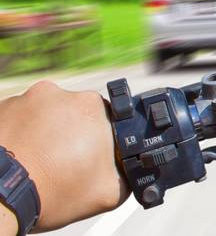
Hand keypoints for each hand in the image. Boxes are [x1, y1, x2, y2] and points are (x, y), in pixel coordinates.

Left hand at [0, 81, 127, 232]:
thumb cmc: (52, 191)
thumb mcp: (108, 192)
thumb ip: (128, 176)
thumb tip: (132, 171)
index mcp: (93, 106)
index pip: (106, 119)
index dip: (99, 141)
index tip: (88, 159)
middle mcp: (61, 93)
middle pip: (74, 114)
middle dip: (72, 135)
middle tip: (62, 163)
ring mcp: (27, 98)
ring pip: (46, 116)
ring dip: (45, 134)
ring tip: (37, 162)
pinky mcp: (2, 108)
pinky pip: (19, 119)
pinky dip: (21, 135)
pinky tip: (21, 158)